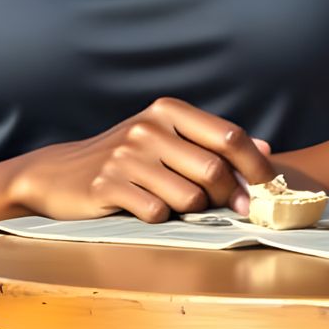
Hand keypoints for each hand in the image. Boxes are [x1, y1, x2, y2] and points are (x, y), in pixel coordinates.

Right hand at [9, 96, 273, 221]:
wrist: (59, 174)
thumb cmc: (125, 158)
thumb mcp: (168, 140)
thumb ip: (213, 143)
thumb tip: (265, 149)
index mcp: (168, 111)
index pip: (229, 135)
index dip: (256, 166)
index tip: (269, 188)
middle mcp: (148, 128)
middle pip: (214, 170)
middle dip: (228, 197)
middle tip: (230, 209)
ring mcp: (126, 156)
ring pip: (189, 198)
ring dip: (191, 210)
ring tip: (175, 204)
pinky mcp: (108, 185)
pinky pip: (157, 213)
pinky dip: (159, 217)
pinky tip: (145, 209)